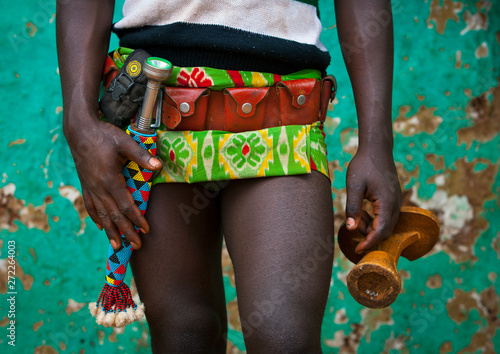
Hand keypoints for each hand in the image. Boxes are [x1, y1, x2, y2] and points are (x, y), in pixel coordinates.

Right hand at [65, 116, 161, 249]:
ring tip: (117, 246)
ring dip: (110, 231)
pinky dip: (96, 218)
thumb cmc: (104, 135)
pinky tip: (101, 227)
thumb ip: (141, 155)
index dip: (136, 219)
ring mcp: (90, 187)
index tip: (146, 230)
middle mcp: (98, 187)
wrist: (79, 130)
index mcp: (109, 179)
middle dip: (126, 232)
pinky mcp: (85, 184)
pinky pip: (91, 206)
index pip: (125, 205)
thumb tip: (158, 165)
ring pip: (101, 214)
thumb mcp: (125, 142)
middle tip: (136, 246)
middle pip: (114, 215)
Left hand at [345, 147, 401, 253]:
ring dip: (371, 227)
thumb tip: (351, 229)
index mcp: (387, 203)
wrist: (376, 149)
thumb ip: (353, 208)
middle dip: (369, 236)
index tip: (358, 250)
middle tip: (353, 231)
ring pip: (386, 224)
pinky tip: (362, 213)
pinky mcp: (393, 199)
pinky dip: (375, 220)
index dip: (369, 243)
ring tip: (356, 217)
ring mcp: (396, 201)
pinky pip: (386, 216)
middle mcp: (396, 204)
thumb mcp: (354, 186)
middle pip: (385, 231)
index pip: (381, 231)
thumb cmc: (364, 165)